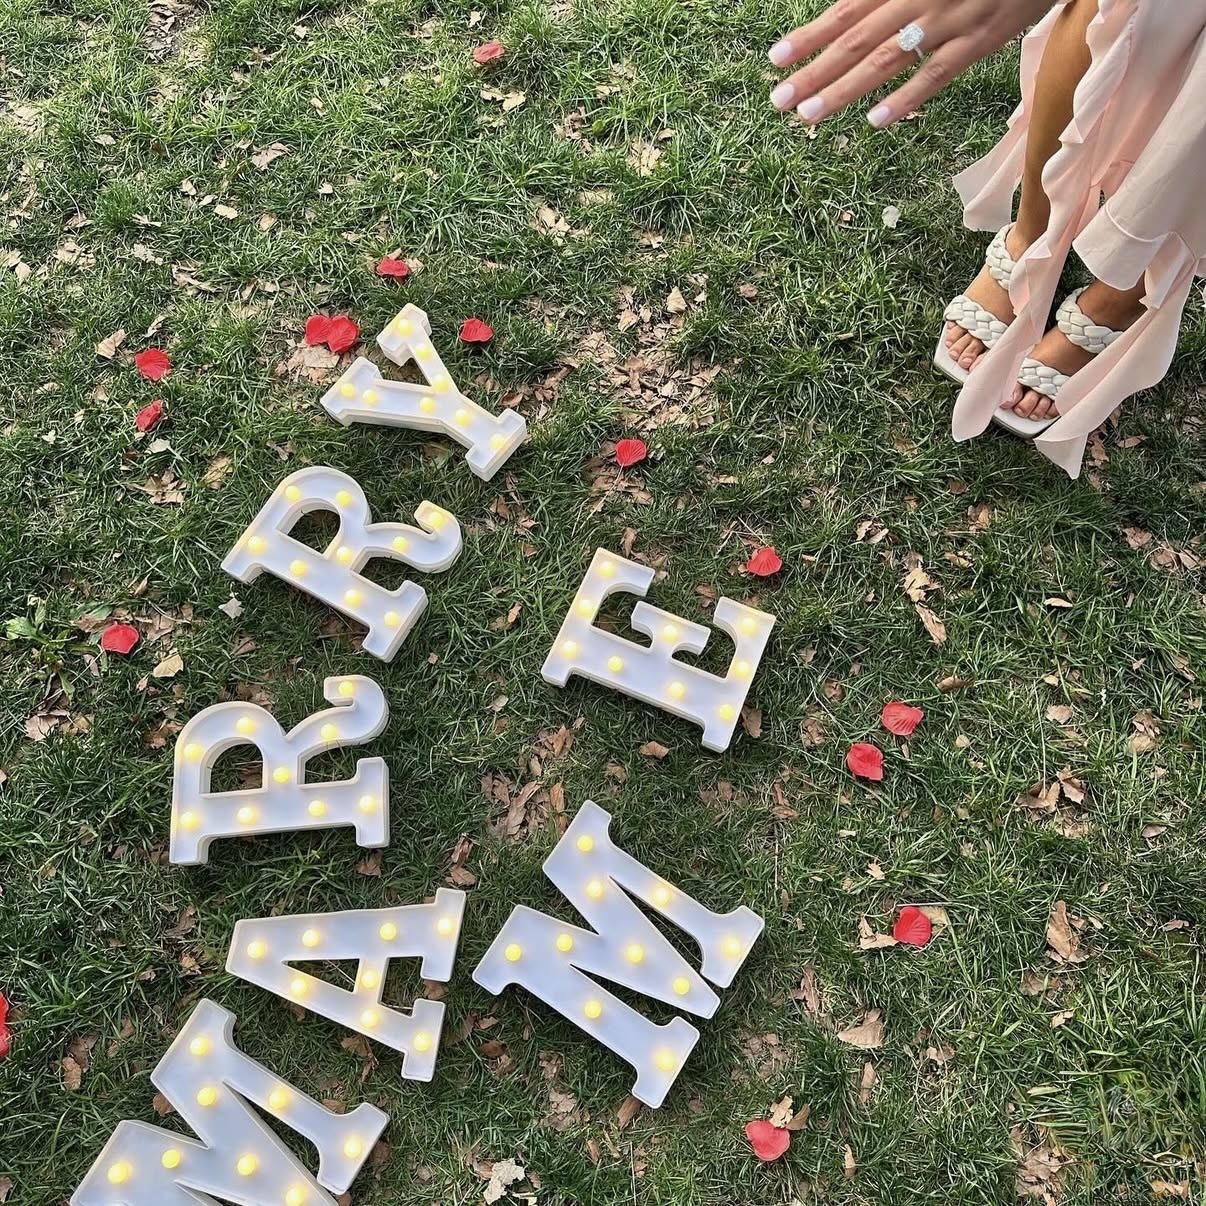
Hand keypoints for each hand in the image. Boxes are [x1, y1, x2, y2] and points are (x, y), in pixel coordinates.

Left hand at [767, 0, 1054, 126]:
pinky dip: (906, 97)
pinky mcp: (981, 39)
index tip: (775, 59)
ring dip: (844, 89)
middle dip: (813, 71)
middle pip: (857, 39)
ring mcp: (950, 20)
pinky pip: (937, 73)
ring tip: (809, 114)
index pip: (846, 10)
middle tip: (778, 100)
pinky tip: (874, 120)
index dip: (810, 35)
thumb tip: (848, 8)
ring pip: (888, 59)